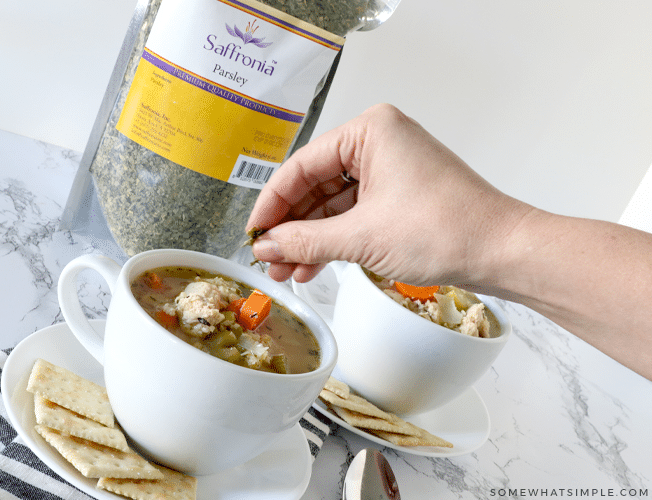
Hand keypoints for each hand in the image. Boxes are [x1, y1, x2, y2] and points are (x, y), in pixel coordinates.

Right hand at [246, 104, 529, 286]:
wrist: (502, 252)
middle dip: (292, 228)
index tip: (253, 235)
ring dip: (310, 239)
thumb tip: (266, 247)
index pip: (302, 166)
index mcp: (370, 131)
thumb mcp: (362, 237)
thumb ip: (305, 240)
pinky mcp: (400, 194)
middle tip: (269, 260)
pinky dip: (335, 240)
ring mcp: (391, 169)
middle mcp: (379, 142)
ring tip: (287, 272)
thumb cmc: (445, 230)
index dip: (272, 205)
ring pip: (334, 204)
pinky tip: (313, 266)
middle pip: (316, 186)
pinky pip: (355, 214)